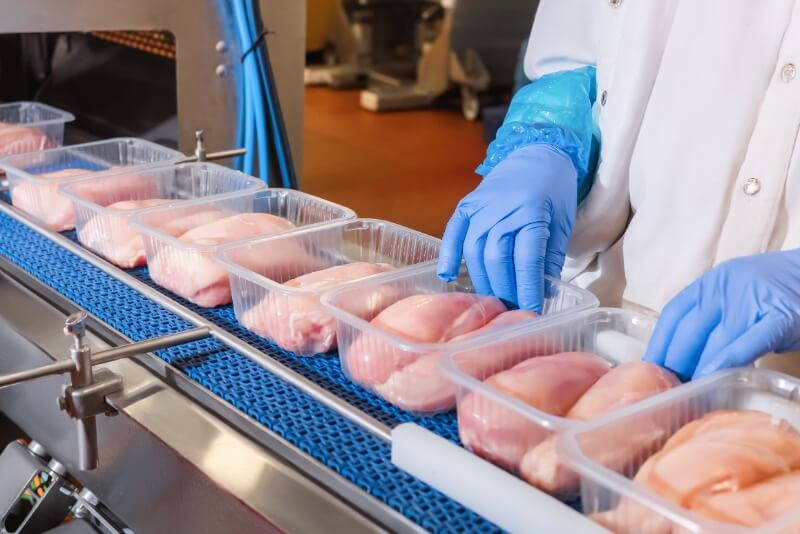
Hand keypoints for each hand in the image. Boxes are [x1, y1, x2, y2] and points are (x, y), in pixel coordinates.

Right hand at [437, 144, 576, 311]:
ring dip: (482, 279)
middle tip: (511, 311)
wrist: (537, 153)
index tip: (532, 310)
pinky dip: (448, 254)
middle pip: (497, 258)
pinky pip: (453, 232)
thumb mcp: (562, 223)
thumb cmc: (554, 191)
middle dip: (504, 289)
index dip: (528, 288)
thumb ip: (550, 257)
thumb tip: (543, 293)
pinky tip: (448, 276)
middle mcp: (502, 208)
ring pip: (474, 250)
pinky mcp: (467, 205)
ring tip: (491, 300)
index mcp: (532, 211)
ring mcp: (481, 206)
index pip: (526, 259)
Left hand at [643, 250, 799, 378]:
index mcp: (712, 283)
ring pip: (715, 339)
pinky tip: (714, 378)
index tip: (649, 370)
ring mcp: (753, 300)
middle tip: (667, 390)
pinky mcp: (780, 317)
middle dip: (674, 363)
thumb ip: (713, 321)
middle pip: (688, 330)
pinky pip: (748, 342)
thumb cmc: (780, 295)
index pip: (674, 315)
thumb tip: (684, 358)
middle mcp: (726, 287)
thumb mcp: (738, 299)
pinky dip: (726, 361)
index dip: (659, 345)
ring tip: (686, 393)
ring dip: (697, 369)